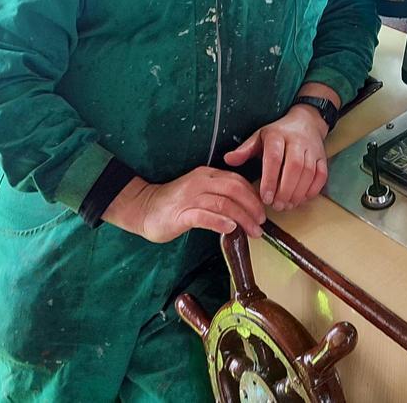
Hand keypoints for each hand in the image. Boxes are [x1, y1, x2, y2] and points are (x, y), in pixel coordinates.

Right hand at [102, 169, 265, 242]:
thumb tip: (246, 209)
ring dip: (243, 218)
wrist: (144, 208)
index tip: (262, 210)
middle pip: (234, 189)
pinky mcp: (180, 214)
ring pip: (224, 203)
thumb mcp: (200, 193)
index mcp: (207, 175)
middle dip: (252, 206)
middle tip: (261, 222)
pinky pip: (204, 216)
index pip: (237, 180)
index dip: (253, 195)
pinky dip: (220, 222)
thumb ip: (220, 196)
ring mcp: (190, 197)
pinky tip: (231, 229)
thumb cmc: (175, 204)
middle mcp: (200, 182)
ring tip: (253, 231)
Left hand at [224, 106, 329, 211]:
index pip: (274, 158)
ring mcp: (312, 149)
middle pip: (295, 167)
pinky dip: (313, 190)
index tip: (265, 198)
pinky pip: (321, 175)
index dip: (270, 180)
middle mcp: (297, 141)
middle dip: (286, 189)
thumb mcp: (259, 137)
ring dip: (298, 193)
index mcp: (277, 136)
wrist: (306, 122)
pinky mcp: (323, 157)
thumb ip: (244, 150)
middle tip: (277, 206)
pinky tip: (302, 199)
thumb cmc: (278, 134)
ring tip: (287, 205)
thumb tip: (228, 160)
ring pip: (309, 173)